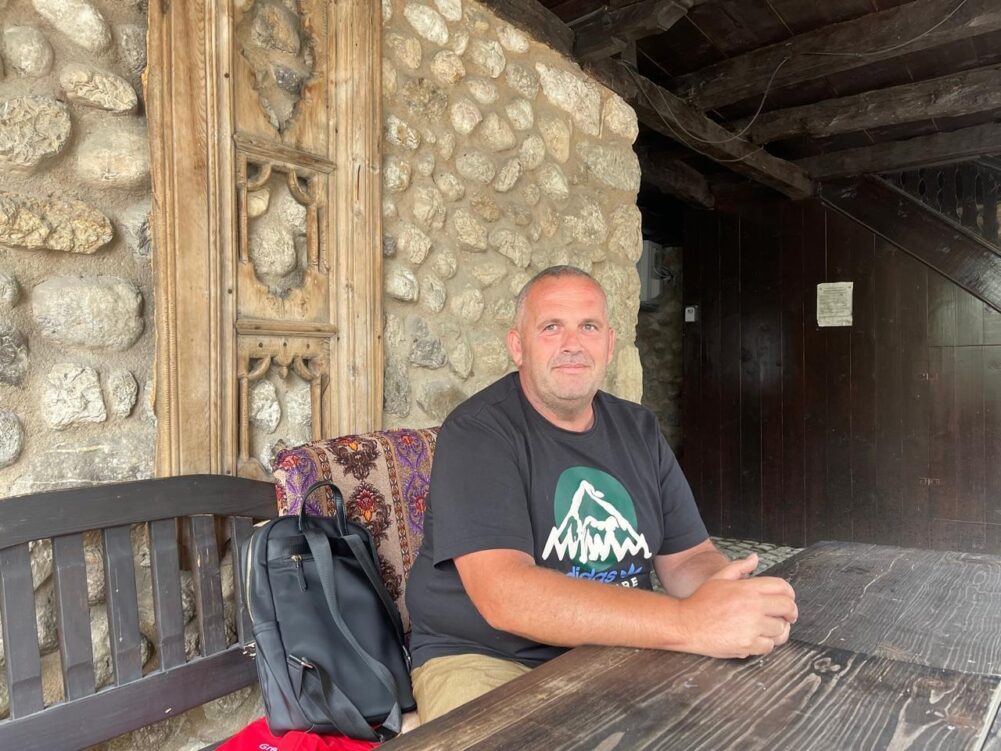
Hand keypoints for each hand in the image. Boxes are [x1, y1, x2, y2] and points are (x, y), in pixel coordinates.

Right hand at [676, 555, 797, 658]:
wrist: (686, 624)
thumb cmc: (701, 601)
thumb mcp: (719, 578)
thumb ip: (739, 567)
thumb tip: (755, 558)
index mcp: (748, 588)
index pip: (782, 587)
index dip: (790, 593)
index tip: (788, 600)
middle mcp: (753, 607)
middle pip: (788, 608)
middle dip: (791, 612)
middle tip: (787, 616)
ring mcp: (752, 627)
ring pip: (781, 629)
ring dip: (778, 629)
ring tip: (771, 628)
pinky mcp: (748, 645)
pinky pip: (769, 646)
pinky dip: (766, 644)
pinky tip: (758, 638)